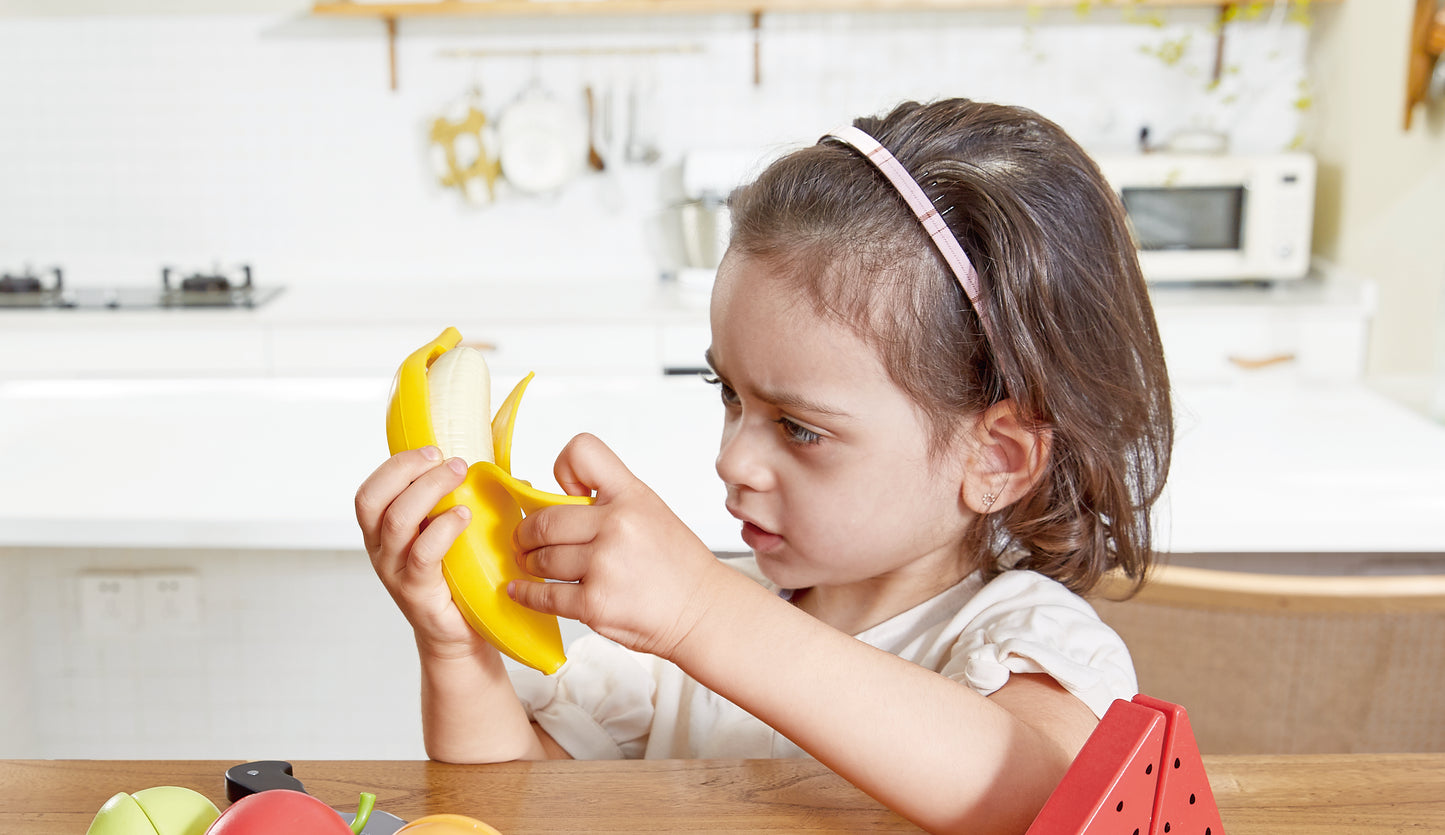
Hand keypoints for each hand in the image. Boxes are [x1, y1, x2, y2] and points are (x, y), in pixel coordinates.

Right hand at [355, 446, 490, 659]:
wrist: (460, 634)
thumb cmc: (458, 578)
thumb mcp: (452, 534)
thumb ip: (462, 501)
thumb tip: (500, 472)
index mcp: (382, 532)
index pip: (370, 492)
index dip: (395, 466)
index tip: (432, 450)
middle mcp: (381, 550)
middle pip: (374, 500)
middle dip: (408, 470)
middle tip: (448, 460)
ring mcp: (394, 573)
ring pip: (397, 521)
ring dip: (429, 490)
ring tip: (459, 475)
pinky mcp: (416, 592)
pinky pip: (423, 554)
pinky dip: (443, 528)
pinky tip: (464, 515)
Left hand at [510, 433, 724, 659]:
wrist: (703, 612)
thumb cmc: (677, 566)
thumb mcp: (651, 514)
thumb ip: (608, 504)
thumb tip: (551, 503)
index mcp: (633, 496)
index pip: (582, 452)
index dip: (563, 470)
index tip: (560, 493)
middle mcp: (618, 525)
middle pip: (544, 519)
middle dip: (526, 533)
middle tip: (524, 541)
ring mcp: (605, 565)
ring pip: (541, 558)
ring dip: (529, 564)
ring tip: (533, 566)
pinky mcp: (595, 604)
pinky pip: (543, 595)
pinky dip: (527, 594)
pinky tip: (523, 591)